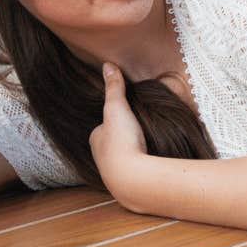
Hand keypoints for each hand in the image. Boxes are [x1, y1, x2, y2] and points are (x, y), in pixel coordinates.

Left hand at [90, 63, 147, 190]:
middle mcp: (101, 157)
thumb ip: (114, 87)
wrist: (131, 176)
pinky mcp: (128, 181)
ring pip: (124, 157)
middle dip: (123, 138)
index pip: (103, 126)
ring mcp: (114, 171)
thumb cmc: (121, 140)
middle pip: (113, 142)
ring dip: (133, 152)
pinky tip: (151, 161)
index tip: (127, 115)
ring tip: (147, 145)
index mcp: (96, 139)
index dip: (114, 120)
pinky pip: (134, 169)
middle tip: (138, 131)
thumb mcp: (117, 107)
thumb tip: (108, 64)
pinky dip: (141, 164)